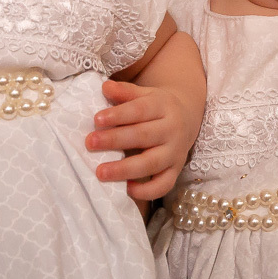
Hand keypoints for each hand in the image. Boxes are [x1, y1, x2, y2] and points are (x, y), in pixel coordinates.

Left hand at [86, 80, 199, 200]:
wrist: (187, 117)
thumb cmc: (156, 106)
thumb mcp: (144, 94)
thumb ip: (125, 92)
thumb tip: (105, 87)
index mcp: (163, 106)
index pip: (140, 110)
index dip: (119, 115)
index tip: (97, 119)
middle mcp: (172, 129)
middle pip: (143, 136)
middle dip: (115, 140)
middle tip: (90, 143)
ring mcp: (175, 152)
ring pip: (152, 163)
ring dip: (125, 169)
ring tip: (100, 172)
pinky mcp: (176, 170)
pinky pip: (164, 184)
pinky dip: (147, 191)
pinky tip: (127, 189)